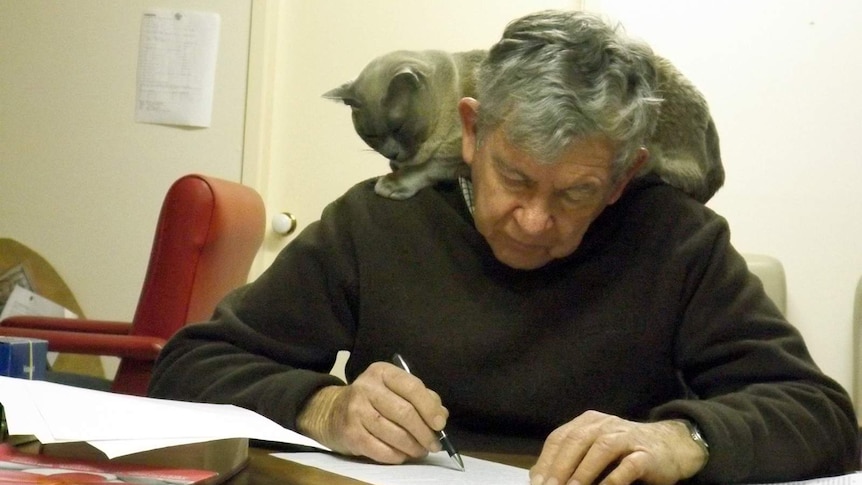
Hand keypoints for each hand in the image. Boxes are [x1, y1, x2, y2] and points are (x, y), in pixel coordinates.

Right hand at [296, 361, 447, 463]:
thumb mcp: (393, 389)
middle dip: (424, 432)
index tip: (440, 423)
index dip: (430, 407)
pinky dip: (397, 456)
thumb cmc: (371, 400)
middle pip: (405, 412)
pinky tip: (402, 455)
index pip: (412, 387)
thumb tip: (440, 415)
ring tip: (421, 451)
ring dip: (413, 446)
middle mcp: (367, 388)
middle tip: (434, 444)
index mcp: (382, 372)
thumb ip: (420, 398)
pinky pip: (381, 450)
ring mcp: (356, 411)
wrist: (331, 412)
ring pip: (394, 434)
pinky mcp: (350, 433)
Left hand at [530, 411, 706, 484]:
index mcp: (588, 422)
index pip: (560, 438)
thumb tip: (539, 476)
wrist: (671, 446)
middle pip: (576, 441)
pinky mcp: (646, 454)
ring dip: (582, 473)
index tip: (537, 482)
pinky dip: (613, 479)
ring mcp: (627, 437)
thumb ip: (570, 458)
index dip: (546, 460)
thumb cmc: (625, 451)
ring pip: (600, 450)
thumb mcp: (594, 448)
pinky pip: (628, 466)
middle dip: (559, 467)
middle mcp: (605, 425)